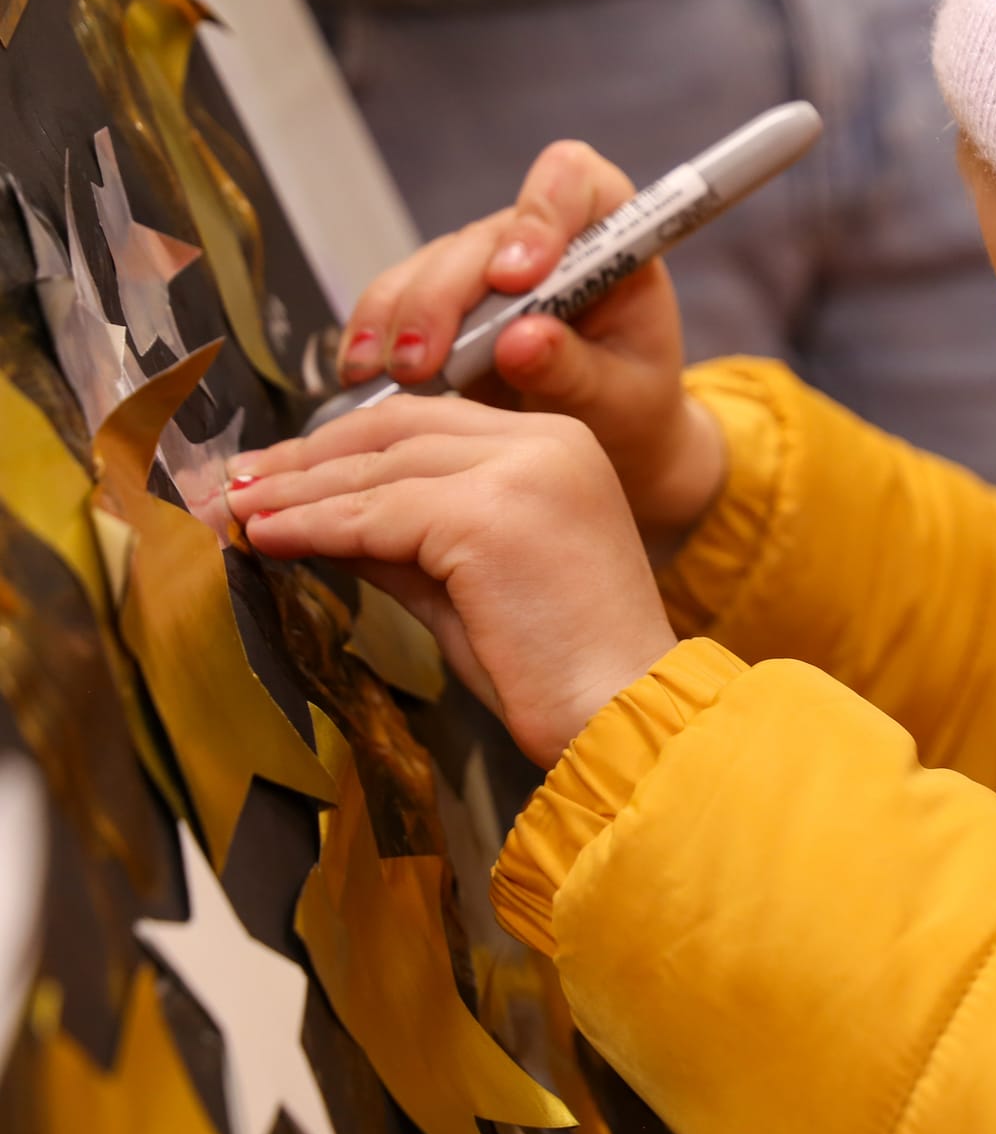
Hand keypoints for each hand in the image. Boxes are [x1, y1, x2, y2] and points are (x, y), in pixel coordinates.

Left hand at [228, 397, 677, 767]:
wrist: (621, 712)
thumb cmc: (556, 665)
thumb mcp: (469, 581)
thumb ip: (405, 538)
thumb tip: (315, 519)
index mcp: (557, 445)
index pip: (429, 421)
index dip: (344, 442)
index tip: (280, 470)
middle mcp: (545, 442)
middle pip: (398, 428)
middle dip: (308, 456)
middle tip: (239, 483)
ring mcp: (521, 472)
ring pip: (380, 466)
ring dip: (297, 490)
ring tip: (236, 511)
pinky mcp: (488, 515)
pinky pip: (375, 515)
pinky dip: (313, 526)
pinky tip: (268, 538)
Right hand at [335, 140, 725, 556]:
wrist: (610, 435)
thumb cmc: (630, 403)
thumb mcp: (618, 397)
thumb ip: (574, 368)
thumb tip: (522, 342)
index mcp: (609, 238)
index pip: (573, 182)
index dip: (541, 215)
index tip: (517, 278)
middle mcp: (543, 238)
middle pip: (483, 237)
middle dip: (445, 296)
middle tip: (426, 359)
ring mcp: (487, 263)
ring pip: (430, 266)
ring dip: (401, 317)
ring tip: (388, 373)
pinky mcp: (446, 298)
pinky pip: (399, 297)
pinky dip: (377, 332)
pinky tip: (363, 369)